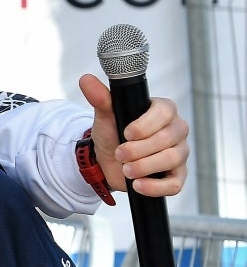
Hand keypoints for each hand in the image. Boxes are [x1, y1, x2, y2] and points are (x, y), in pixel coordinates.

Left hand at [79, 74, 188, 197]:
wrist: (107, 161)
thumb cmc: (112, 133)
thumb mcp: (105, 116)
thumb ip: (101, 98)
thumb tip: (86, 79)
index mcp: (163, 111)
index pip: (165, 112)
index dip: (145, 125)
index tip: (126, 133)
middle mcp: (176, 130)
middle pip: (167, 139)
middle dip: (138, 149)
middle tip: (119, 154)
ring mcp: (179, 153)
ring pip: (171, 159)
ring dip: (143, 166)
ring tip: (125, 168)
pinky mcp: (177, 175)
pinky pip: (175, 184)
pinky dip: (155, 187)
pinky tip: (137, 185)